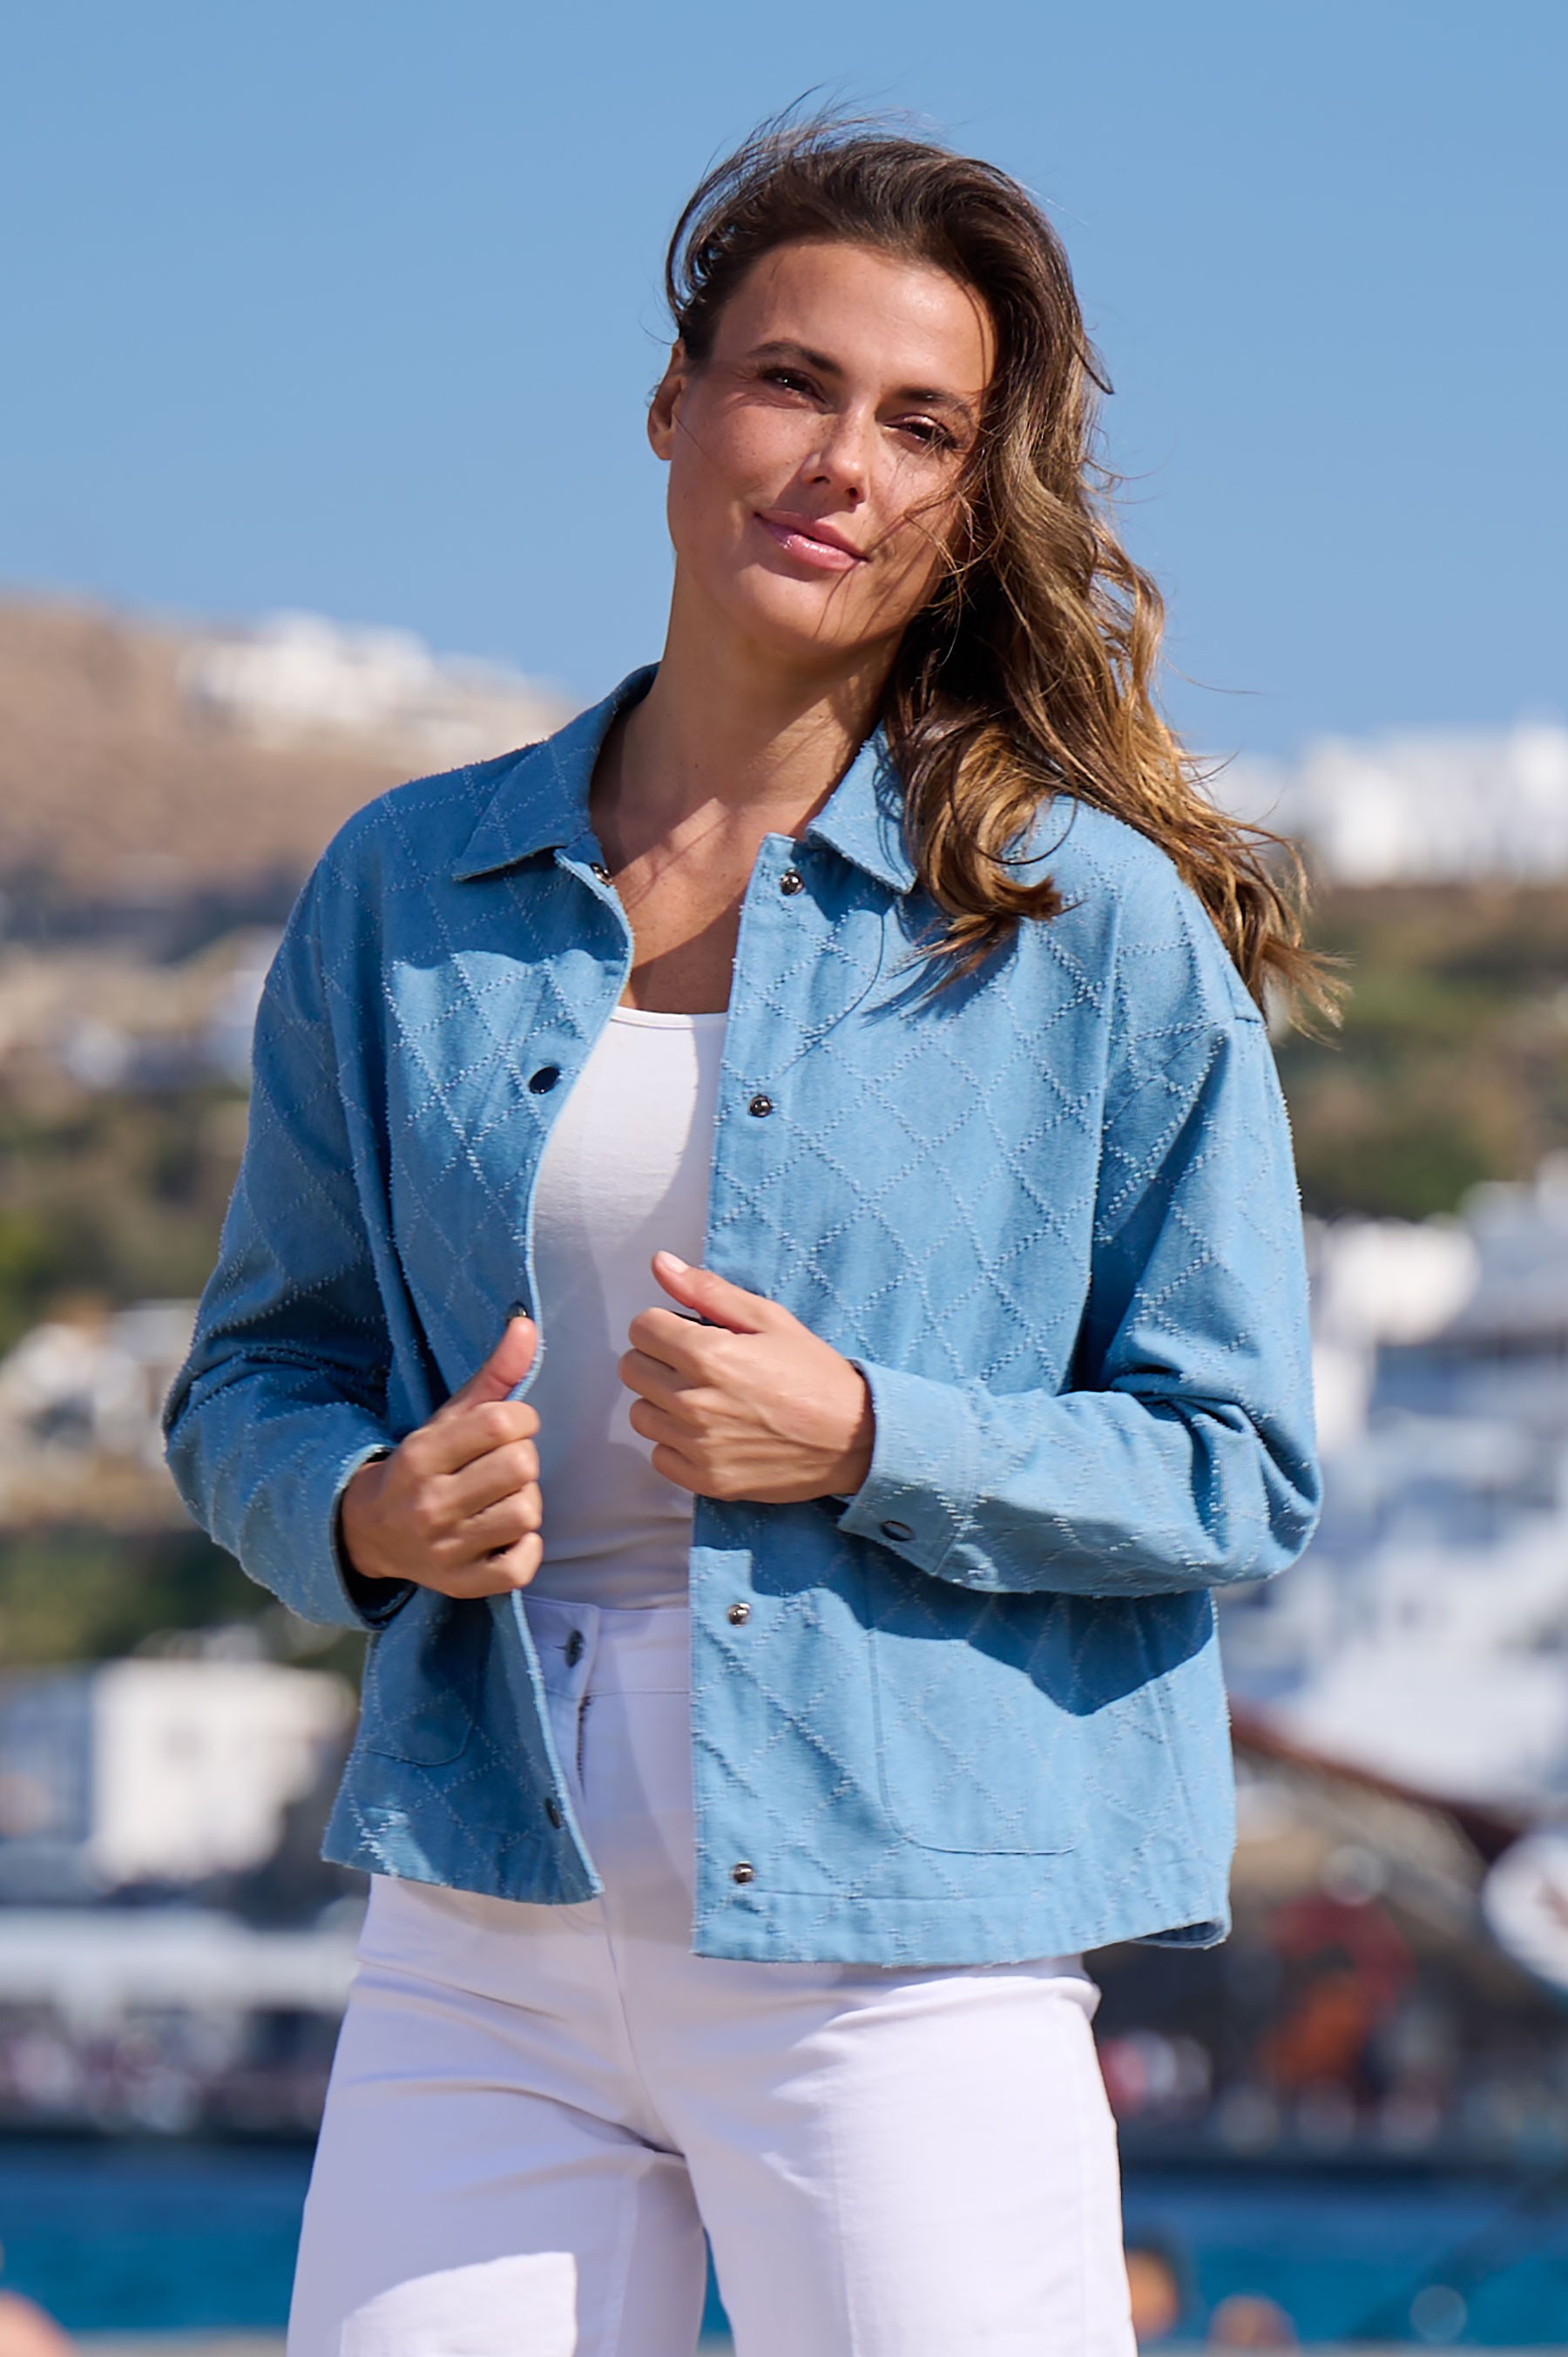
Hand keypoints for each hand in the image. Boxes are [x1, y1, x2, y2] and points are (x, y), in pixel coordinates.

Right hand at [340, 1316, 543, 1595]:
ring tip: (503, 1498)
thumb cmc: (423, 1466)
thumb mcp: (448, 1418)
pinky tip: (507, 1535)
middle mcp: (429, 1504)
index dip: (521, 1419)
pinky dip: (525, 1549)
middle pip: (521, 1467)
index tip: (509, 1428)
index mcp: (422, 1455)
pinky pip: (520, 1566)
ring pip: (527, 1513)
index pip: (501, 1422)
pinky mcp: (460, 1585)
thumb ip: (493, 1375)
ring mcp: (444, 1549)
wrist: (370, 1532)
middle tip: (504, 1466)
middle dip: (523, 1460)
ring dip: (526, 1502)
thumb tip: (526, 1324)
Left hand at [619, 1253, 873, 1503]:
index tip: (689, 1332)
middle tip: (697, 1364)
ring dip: (663, 1402)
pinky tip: (709, 1432)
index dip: (664, 1324)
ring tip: (705, 1398)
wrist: (854, 1439)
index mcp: (706, 1355)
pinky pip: (659, 1454)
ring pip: (640, 1413)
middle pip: (631, 1369)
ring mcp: (696, 1445)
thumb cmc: (814, 1373)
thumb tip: (660, 1263)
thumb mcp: (769, 1319)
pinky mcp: (704, 1480)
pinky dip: (676, 1443)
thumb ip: (707, 1290)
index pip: (641, 1328)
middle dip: (658, 1358)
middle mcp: (693, 1402)